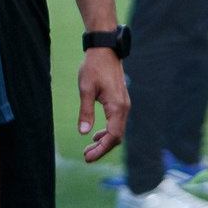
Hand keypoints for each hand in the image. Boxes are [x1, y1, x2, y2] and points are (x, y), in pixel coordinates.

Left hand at [74, 47, 126, 161]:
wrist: (105, 50)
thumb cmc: (94, 67)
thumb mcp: (85, 89)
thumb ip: (85, 112)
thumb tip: (84, 133)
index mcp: (116, 107)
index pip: (113, 136)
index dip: (101, 149)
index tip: (87, 157)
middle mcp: (124, 108)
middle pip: (117, 136)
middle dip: (102, 148)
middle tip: (86, 156)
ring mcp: (124, 105)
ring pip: (118, 130)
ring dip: (104, 141)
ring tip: (89, 148)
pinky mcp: (121, 101)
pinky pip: (117, 122)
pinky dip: (108, 131)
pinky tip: (96, 134)